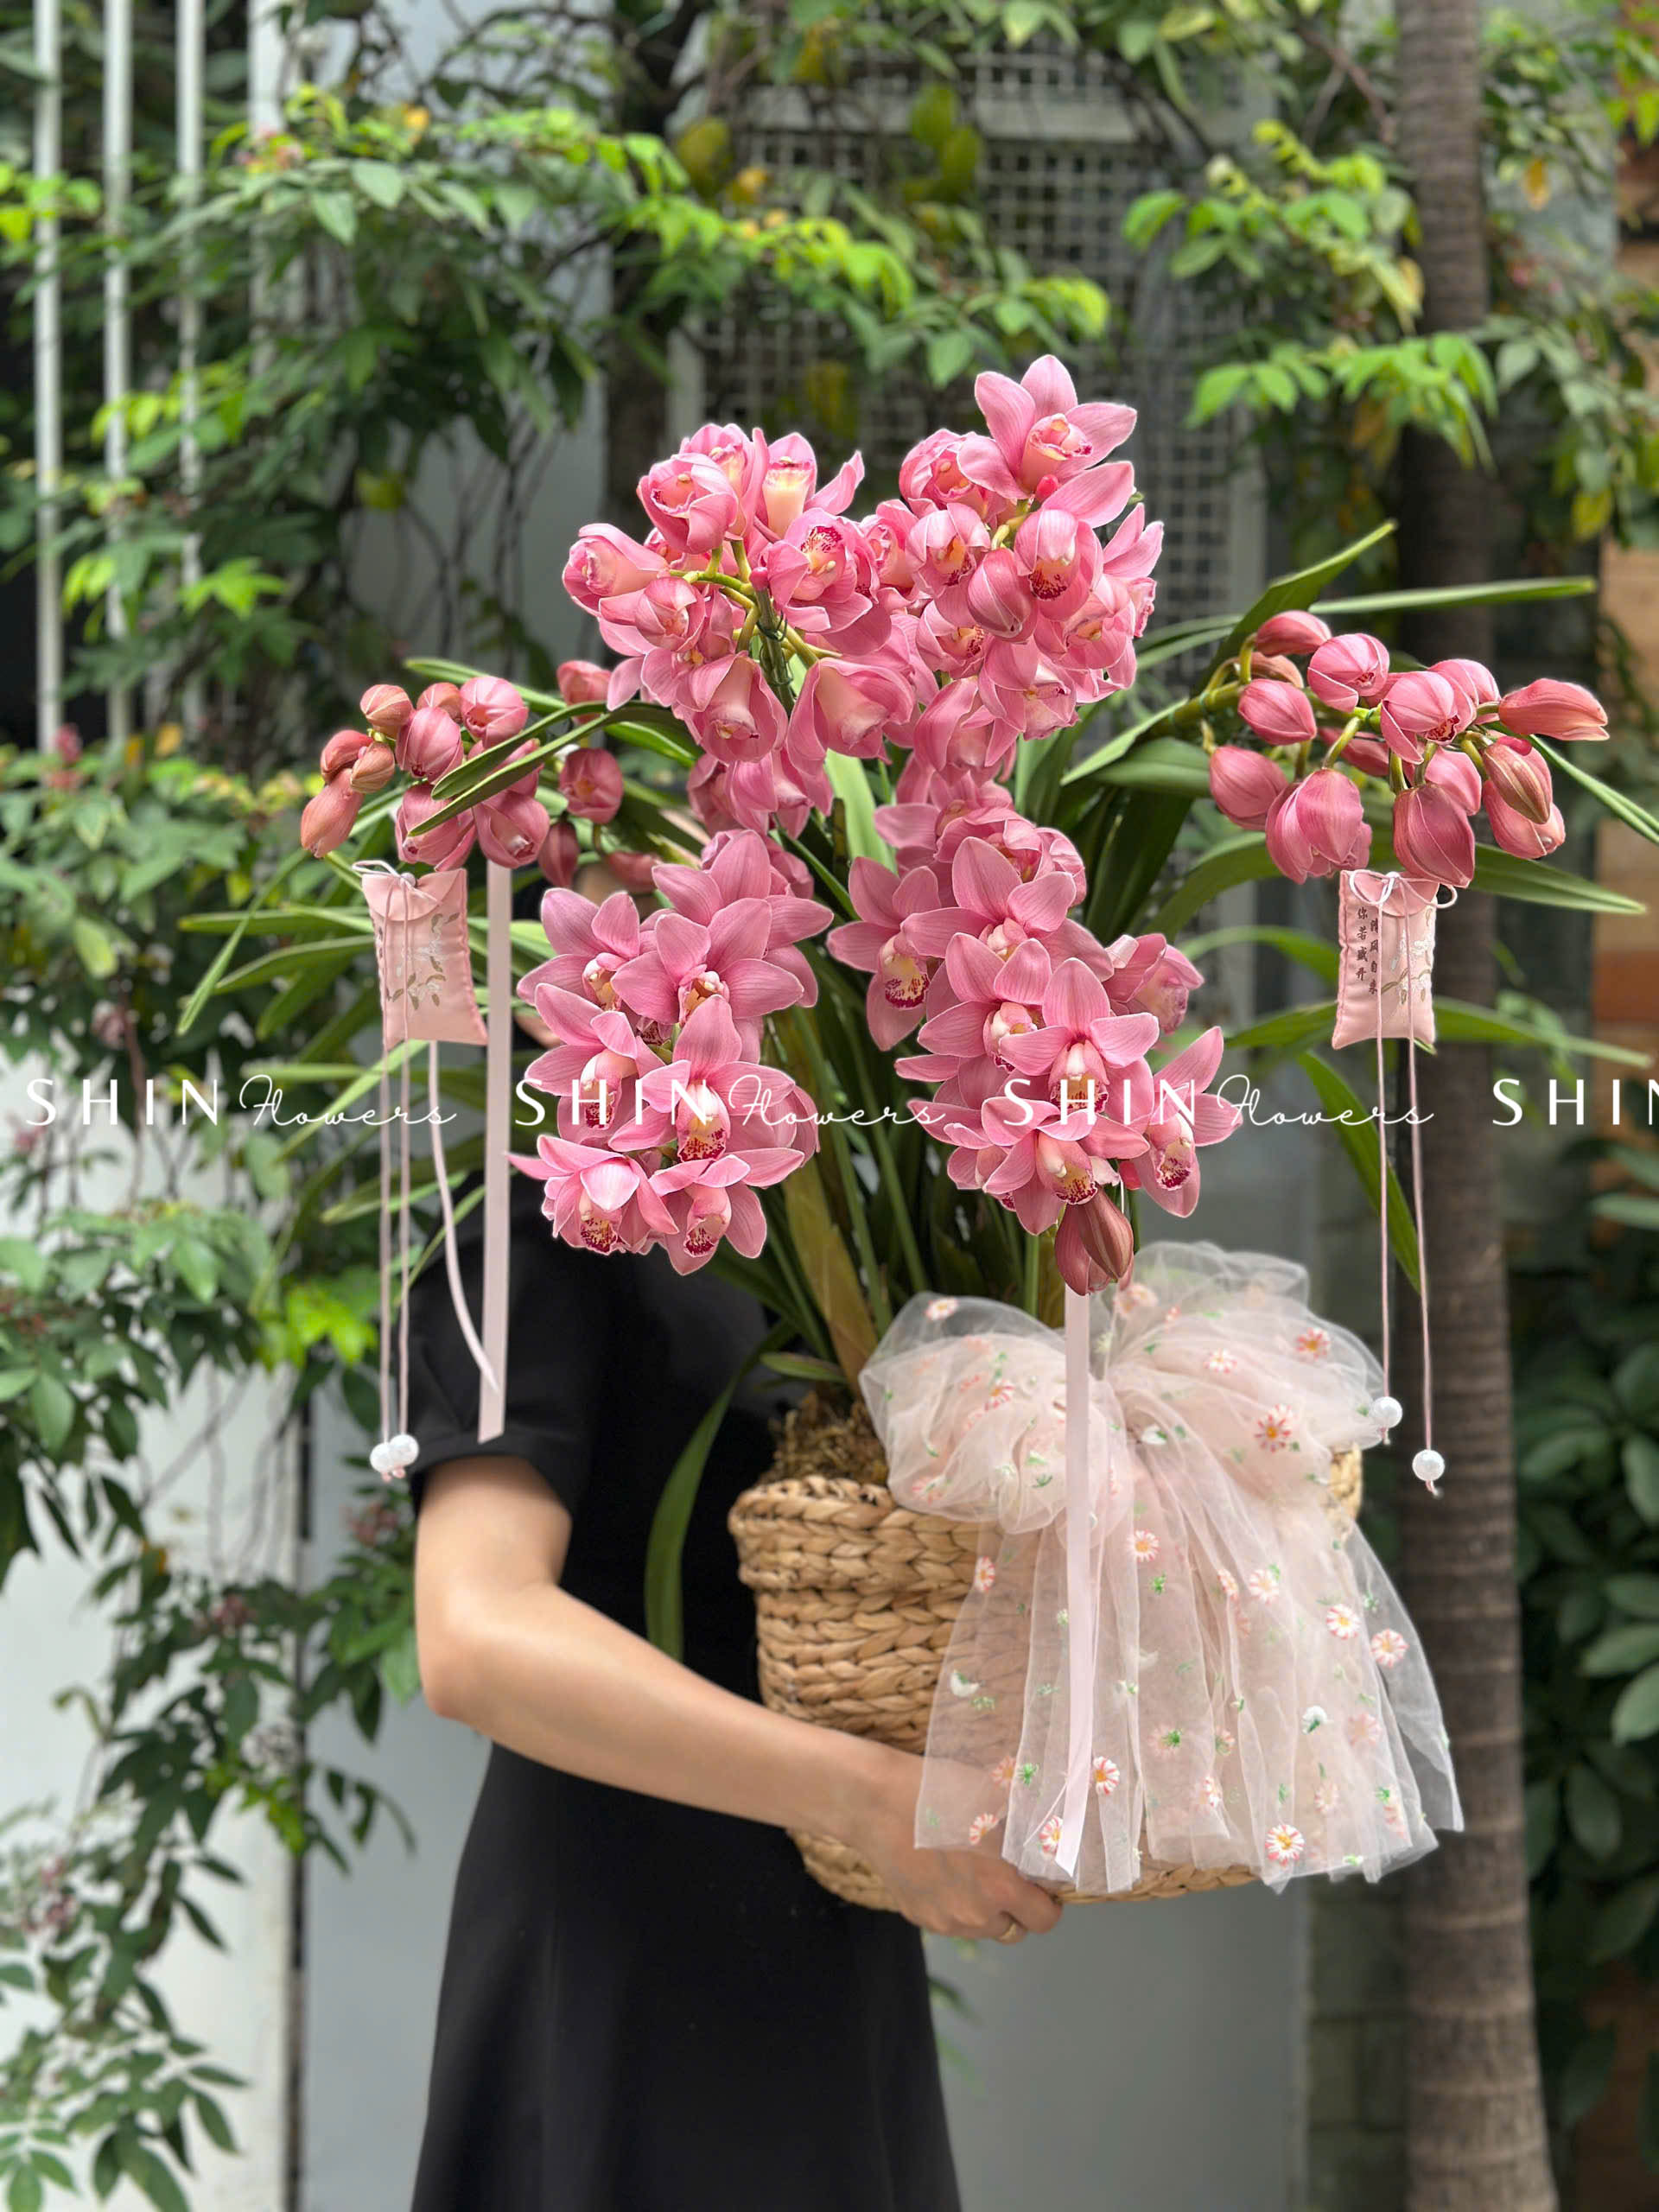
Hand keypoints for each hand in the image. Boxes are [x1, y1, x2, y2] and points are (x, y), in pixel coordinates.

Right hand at [847, 1746, 1063, 1942]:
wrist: (877, 1802)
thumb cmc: (938, 1791)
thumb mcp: (995, 1801)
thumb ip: (1027, 1830)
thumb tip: (1053, 1837)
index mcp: (1000, 1887)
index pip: (1045, 1919)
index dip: (1049, 1901)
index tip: (1043, 1884)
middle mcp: (975, 1914)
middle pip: (1015, 1929)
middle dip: (1018, 1907)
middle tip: (1010, 1876)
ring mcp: (944, 1921)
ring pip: (983, 1928)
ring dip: (988, 1909)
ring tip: (973, 1871)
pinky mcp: (919, 1918)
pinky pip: (951, 1920)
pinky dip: (955, 1904)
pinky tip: (943, 1870)